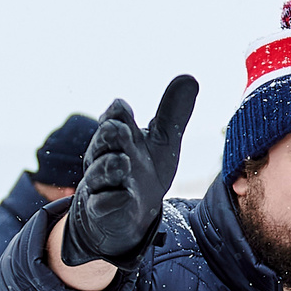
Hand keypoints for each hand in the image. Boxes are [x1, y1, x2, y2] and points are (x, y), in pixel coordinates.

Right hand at [61, 76, 200, 268]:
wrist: (130, 213)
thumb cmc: (143, 171)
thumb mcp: (162, 142)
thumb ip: (173, 113)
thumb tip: (190, 77)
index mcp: (120, 134)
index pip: (115, 114)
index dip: (119, 111)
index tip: (122, 110)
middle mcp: (105, 155)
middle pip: (106, 137)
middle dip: (113, 134)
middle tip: (123, 133)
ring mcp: (101, 183)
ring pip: (100, 169)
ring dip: (112, 166)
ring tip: (124, 164)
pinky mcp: (101, 209)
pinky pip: (102, 202)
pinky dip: (113, 198)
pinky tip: (125, 195)